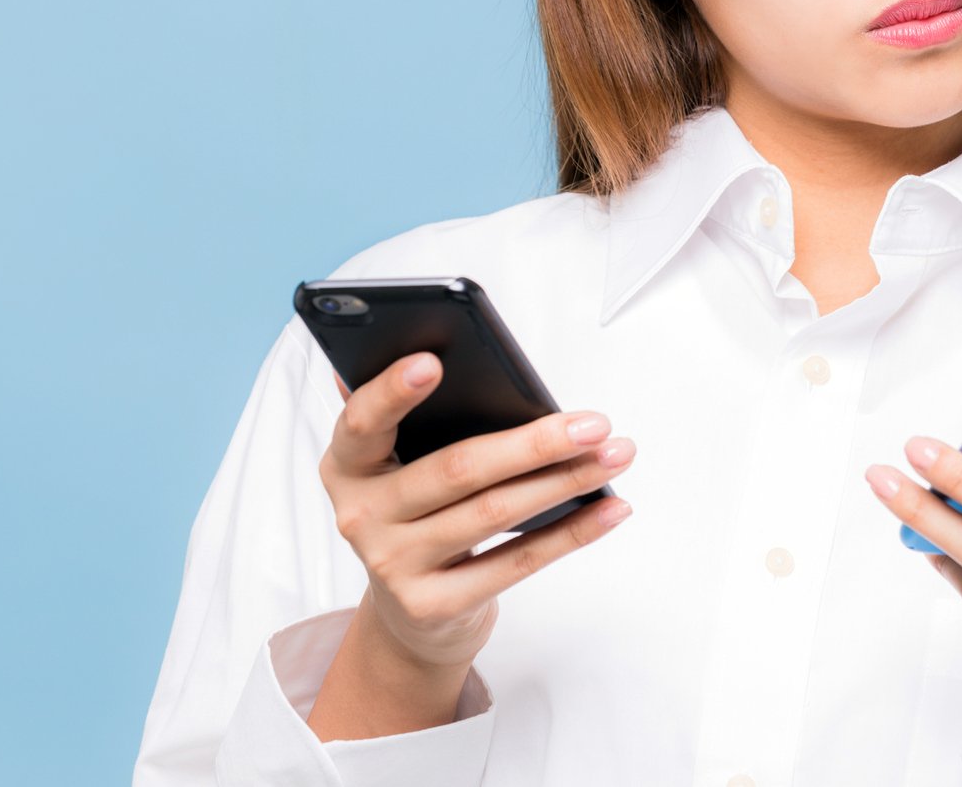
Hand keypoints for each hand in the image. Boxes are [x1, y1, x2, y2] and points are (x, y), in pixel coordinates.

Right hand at [319, 352, 634, 673]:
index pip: (361, 422)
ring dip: (565, 481)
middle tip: (594, 423)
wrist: (411, 615)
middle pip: (457, 469)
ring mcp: (393, 565)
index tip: (435, 360)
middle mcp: (360, 515)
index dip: (393, 391)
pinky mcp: (433, 605)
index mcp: (346, 465)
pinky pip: (516, 563)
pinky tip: (609, 508)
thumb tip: (420, 347)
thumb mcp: (399, 465)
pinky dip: (571, 534)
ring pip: (495, 513)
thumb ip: (409, 415)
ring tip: (614, 456)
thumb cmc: (418, 512)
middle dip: (535, 443)